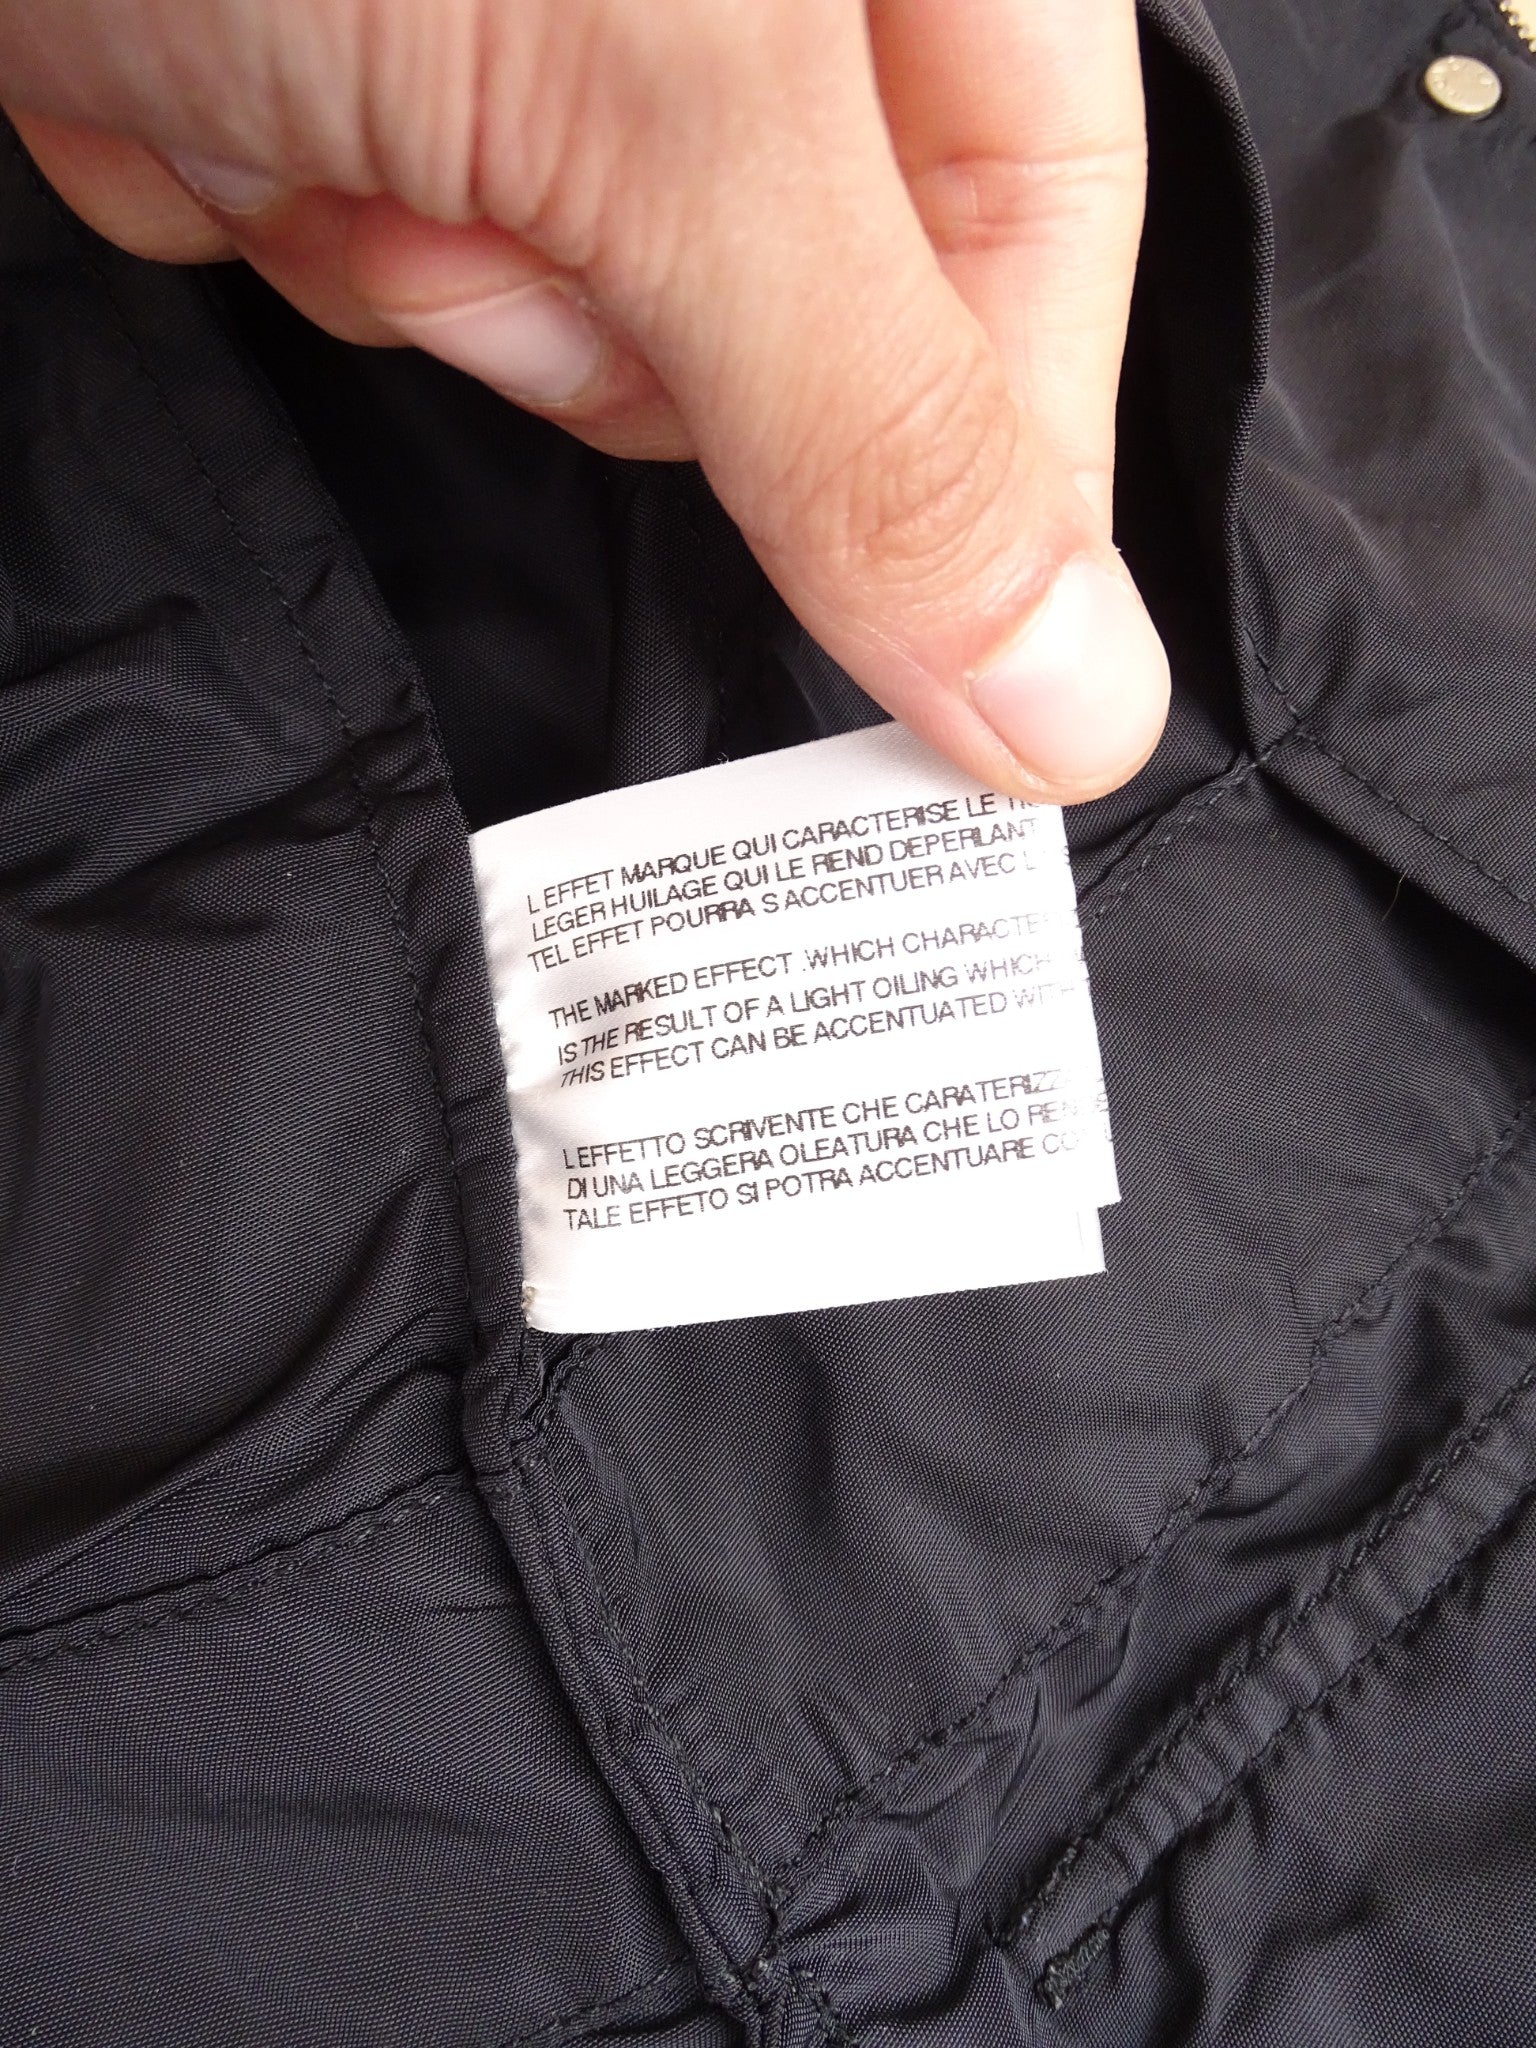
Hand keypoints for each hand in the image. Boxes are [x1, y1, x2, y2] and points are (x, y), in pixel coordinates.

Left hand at [0, 0, 1168, 801]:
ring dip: (402, 254)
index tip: (964, 688)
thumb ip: (884, 424)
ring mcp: (519, 25)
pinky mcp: (337, 69)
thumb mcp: (672, 104)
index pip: (1040, 231)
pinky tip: (199, 57)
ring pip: (542, 310)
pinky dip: (260, 197)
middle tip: (492, 194)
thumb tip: (1078, 698)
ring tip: (315, 75)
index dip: (995, 472)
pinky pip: (356, 251)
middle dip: (596, 309)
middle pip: (778, 307)